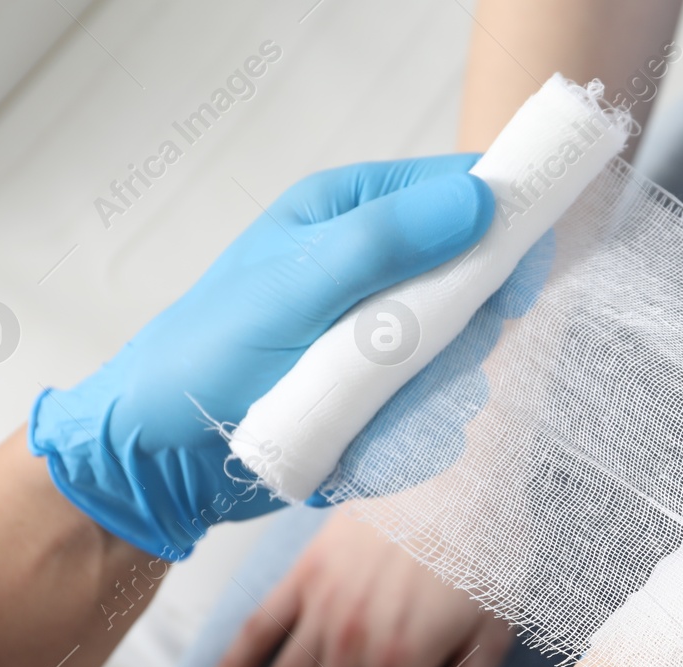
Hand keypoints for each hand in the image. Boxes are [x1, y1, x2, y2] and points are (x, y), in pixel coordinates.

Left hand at [28, 155, 493, 559]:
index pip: (456, 192)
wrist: (162, 457)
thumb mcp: (298, 286)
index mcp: (352, 214)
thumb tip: (481, 199)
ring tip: (374, 411)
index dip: (501, 224)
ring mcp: (381, 339)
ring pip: (461, 357)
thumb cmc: (211, 353)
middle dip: (463, 329)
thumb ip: (387, 242)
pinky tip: (366, 443)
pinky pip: (434, 411)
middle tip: (424, 359)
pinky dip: (412, 433)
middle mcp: (374, 271)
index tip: (520, 273)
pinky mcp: (380, 398)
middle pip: (474, 284)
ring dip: (434, 392)